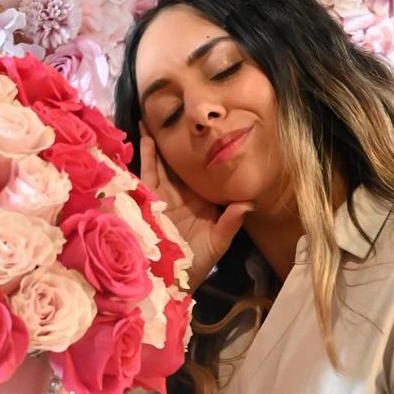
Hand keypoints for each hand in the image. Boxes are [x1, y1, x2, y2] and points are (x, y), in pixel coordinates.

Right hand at [140, 124, 254, 290]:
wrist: (170, 281)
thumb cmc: (195, 264)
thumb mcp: (218, 242)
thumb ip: (230, 221)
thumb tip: (248, 202)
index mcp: (201, 200)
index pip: (204, 171)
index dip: (205, 151)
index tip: (211, 129)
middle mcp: (182, 194)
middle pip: (180, 162)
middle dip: (178, 140)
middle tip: (180, 113)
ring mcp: (163, 195)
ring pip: (162, 162)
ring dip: (159, 141)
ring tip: (157, 116)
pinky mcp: (148, 199)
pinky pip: (146, 173)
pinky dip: (146, 155)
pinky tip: (146, 136)